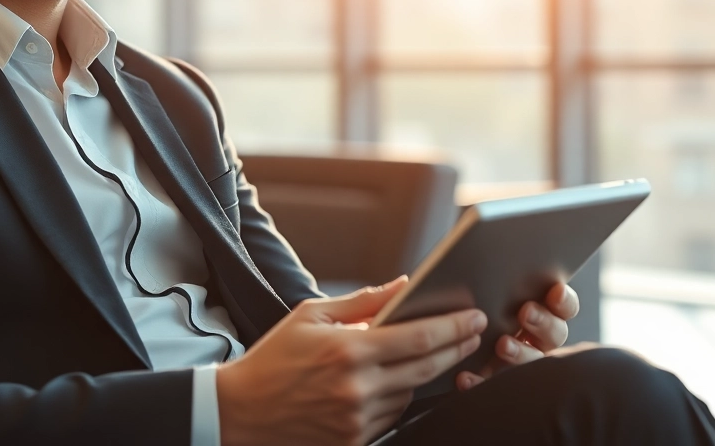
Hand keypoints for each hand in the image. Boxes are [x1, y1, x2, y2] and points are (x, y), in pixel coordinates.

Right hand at [217, 277, 487, 445]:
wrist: (240, 413)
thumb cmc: (274, 359)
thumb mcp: (311, 316)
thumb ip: (362, 301)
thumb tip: (404, 284)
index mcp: (346, 350)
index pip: (417, 337)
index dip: (452, 327)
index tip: (473, 316)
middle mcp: (357, 387)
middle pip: (426, 367)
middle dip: (455, 347)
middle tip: (474, 332)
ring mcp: (357, 419)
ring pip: (410, 392)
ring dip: (424, 373)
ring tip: (430, 353)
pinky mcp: (353, 441)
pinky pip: (392, 416)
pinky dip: (398, 396)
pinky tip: (394, 382)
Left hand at [453, 281, 580, 391]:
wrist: (443, 336)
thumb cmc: (474, 297)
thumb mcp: (489, 283)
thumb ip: (501, 273)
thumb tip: (497, 246)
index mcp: (543, 310)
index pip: (565, 306)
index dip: (564, 300)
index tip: (555, 291)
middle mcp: (539, 338)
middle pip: (555, 334)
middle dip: (543, 322)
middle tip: (525, 312)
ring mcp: (521, 362)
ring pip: (532, 361)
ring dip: (519, 354)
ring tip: (502, 345)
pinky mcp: (496, 383)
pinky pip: (493, 385)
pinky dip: (480, 382)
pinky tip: (465, 377)